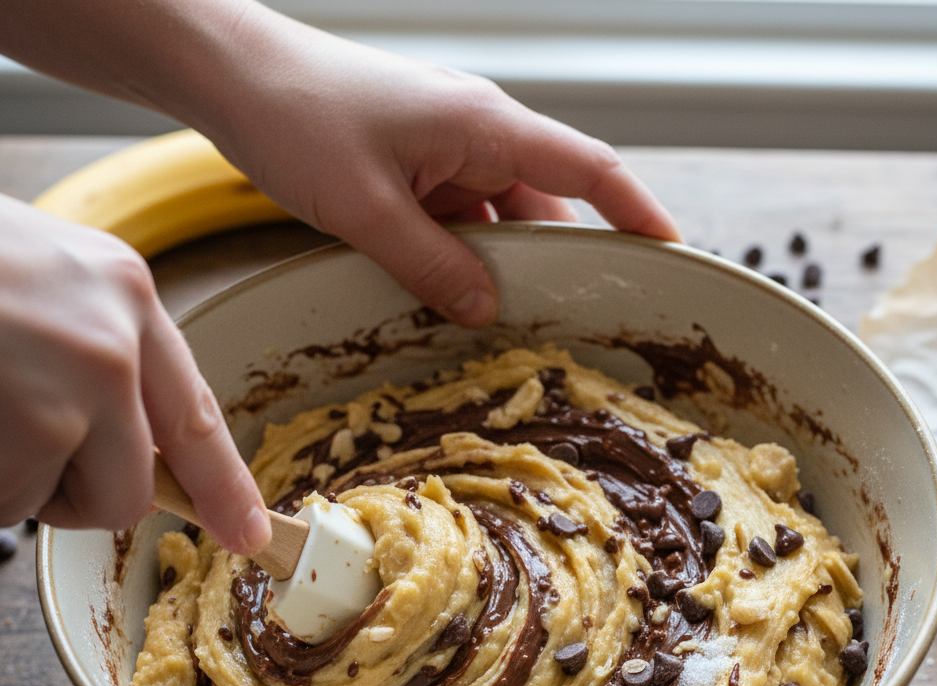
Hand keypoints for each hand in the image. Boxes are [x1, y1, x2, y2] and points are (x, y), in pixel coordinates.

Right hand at [0, 194, 269, 553]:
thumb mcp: (48, 277)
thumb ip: (102, 352)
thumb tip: (127, 440)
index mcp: (128, 297)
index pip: (196, 417)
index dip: (225, 487)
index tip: (248, 534)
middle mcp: (111, 346)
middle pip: (129, 490)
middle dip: (73, 495)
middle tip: (17, 448)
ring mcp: (60, 389)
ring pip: (50, 501)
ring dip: (6, 478)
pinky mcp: (16, 428)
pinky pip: (1, 500)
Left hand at [203, 19, 680, 326]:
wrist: (231, 75)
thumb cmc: (295, 117)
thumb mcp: (366, 208)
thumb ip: (431, 266)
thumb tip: (486, 312)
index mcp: (486, 126)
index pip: (591, 170)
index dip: (639, 214)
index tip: (671, 257)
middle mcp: (478, 133)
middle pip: (546, 206)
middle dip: (559, 263)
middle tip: (570, 326)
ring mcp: (447, 150)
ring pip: (499, 219)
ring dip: (500, 266)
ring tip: (501, 323)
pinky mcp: (417, 165)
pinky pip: (459, 218)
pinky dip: (460, 256)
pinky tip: (445, 293)